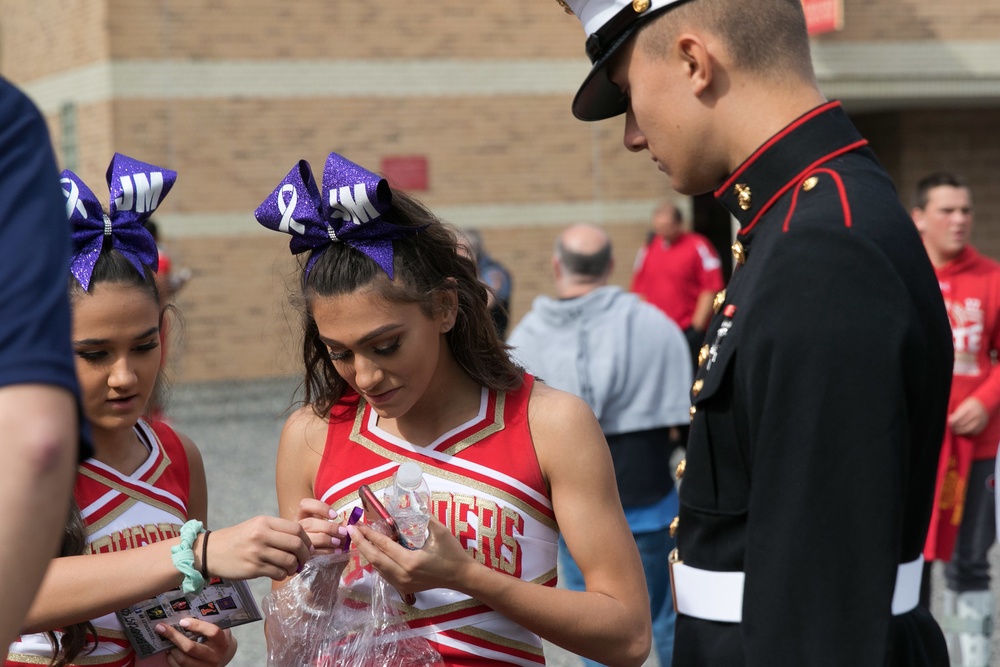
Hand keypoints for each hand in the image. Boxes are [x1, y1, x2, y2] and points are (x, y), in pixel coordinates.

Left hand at [154, 618, 235, 666]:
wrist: (223, 656)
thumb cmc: (217, 639)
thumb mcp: (218, 629)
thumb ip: (206, 623)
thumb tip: (184, 615)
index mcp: (222, 642)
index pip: (212, 632)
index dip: (197, 626)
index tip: (182, 621)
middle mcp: (214, 656)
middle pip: (191, 648)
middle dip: (174, 636)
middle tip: (161, 628)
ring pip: (182, 659)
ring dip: (171, 648)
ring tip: (165, 639)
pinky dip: (171, 657)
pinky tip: (170, 650)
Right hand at [198, 516, 311, 580]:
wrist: (210, 552)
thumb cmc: (237, 539)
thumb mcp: (256, 526)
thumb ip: (277, 531)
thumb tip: (302, 543)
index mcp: (265, 522)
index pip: (296, 528)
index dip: (306, 540)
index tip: (307, 547)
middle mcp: (262, 535)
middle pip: (296, 544)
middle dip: (305, 555)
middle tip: (304, 560)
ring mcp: (257, 552)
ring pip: (289, 561)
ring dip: (294, 567)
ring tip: (291, 568)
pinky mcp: (253, 568)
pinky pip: (278, 573)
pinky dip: (283, 575)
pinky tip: (279, 573)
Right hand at [295, 498, 347, 554]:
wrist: (310, 546)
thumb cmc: (321, 529)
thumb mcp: (324, 520)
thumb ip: (334, 520)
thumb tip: (346, 524)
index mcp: (302, 514)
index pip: (305, 505)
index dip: (320, 508)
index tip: (335, 515)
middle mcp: (297, 525)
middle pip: (309, 523)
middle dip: (328, 528)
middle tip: (343, 532)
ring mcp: (298, 539)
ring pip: (309, 538)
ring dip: (327, 540)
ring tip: (339, 542)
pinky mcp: (302, 551)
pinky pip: (313, 551)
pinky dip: (327, 551)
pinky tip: (338, 550)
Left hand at [347, 516, 476, 596]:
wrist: (462, 576)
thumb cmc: (452, 553)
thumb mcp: (439, 531)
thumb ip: (421, 518)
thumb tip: (407, 504)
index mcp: (410, 561)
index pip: (384, 546)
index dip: (369, 534)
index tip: (358, 524)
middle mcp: (403, 575)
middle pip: (375, 559)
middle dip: (361, 544)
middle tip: (351, 530)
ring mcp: (402, 584)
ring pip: (377, 568)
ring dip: (367, 553)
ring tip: (359, 538)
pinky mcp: (404, 587)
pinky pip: (384, 573)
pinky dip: (376, 561)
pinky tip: (373, 551)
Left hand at [949, 397, 989, 435]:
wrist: (985, 403)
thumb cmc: (970, 404)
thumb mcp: (963, 405)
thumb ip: (957, 413)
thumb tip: (949, 420)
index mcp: (970, 408)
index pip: (958, 417)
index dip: (952, 422)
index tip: (948, 422)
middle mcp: (976, 414)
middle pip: (962, 424)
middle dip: (955, 427)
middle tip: (950, 427)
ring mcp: (981, 421)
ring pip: (968, 429)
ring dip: (960, 431)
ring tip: (955, 431)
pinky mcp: (983, 425)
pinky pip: (974, 432)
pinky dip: (967, 433)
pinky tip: (963, 432)